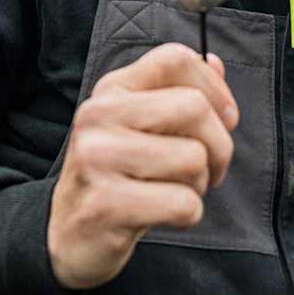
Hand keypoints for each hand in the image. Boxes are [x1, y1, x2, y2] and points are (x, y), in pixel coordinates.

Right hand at [46, 43, 238, 289]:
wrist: (68, 234)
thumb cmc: (119, 174)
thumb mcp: (144, 124)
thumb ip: (179, 91)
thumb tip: (215, 64)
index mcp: (113, 88)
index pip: (174, 59)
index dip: (214, 87)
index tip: (225, 117)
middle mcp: (100, 114)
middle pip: (193, 107)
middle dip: (219, 144)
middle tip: (211, 167)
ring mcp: (98, 158)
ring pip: (193, 157)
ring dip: (200, 182)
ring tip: (177, 189)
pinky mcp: (105, 204)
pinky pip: (182, 203)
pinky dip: (188, 213)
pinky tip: (165, 214)